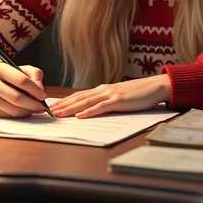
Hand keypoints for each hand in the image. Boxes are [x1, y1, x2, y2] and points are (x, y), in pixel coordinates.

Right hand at [0, 63, 46, 117]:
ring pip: (13, 110)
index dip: (34, 90)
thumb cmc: (10, 76)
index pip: (21, 80)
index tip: (43, 96)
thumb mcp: (23, 69)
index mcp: (0, 68)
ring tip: (35, 108)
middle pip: (16, 98)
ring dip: (28, 111)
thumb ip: (35, 75)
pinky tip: (24, 110)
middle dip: (33, 104)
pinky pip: (8, 116)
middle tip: (42, 106)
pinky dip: (20, 115)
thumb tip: (40, 89)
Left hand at [50, 74, 171, 118]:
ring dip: (70, 109)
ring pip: (86, 102)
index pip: (79, 96)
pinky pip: (101, 107)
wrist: (154, 86)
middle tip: (48, 111)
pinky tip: (80, 116)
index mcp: (102, 90)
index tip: (52, 106)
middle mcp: (103, 90)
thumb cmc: (138, 93)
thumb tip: (93, 109)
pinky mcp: (119, 101)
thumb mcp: (119, 97)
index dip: (65, 101)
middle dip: (62, 105)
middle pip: (78, 98)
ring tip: (58, 114)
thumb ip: (106, 101)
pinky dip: (89, 112)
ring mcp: (110, 95)